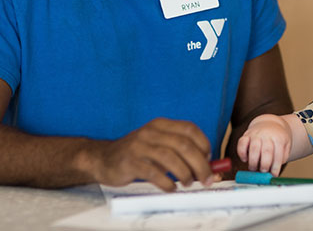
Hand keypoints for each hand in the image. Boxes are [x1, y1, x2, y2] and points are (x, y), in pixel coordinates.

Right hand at [83, 118, 212, 191]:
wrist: (103, 158)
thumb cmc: (137, 154)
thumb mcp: (158, 145)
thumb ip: (181, 152)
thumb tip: (208, 166)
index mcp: (161, 124)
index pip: (189, 129)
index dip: (204, 144)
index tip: (209, 159)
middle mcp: (151, 132)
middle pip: (184, 145)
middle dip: (200, 164)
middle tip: (206, 178)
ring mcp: (139, 146)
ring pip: (170, 158)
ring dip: (185, 174)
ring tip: (188, 183)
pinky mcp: (130, 162)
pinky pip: (154, 173)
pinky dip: (167, 183)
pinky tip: (170, 188)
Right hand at [236, 114, 291, 175]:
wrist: (269, 123)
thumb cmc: (277, 138)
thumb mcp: (285, 146)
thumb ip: (282, 158)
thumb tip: (273, 172)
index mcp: (278, 138)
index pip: (278, 154)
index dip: (275, 166)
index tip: (273, 174)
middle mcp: (267, 135)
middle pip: (266, 151)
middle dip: (265, 164)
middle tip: (263, 171)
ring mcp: (256, 134)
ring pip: (253, 148)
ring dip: (253, 162)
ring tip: (254, 168)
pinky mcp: (246, 135)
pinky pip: (241, 143)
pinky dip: (241, 153)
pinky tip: (245, 159)